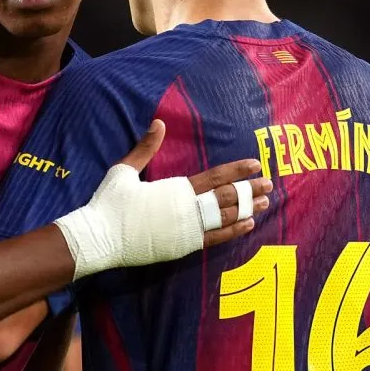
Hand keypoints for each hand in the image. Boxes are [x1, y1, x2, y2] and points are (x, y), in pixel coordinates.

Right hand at [119, 120, 272, 248]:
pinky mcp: (183, 247)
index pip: (215, 177)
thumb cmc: (110, 202)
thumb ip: (145, 147)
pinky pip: (216, 239)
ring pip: (225, 218)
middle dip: (249, 190)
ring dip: (247, 209)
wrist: (100, 237)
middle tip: (269, 185)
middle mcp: (187, 209)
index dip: (237, 170)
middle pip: (226, 197)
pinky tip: (248, 225)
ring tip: (264, 203)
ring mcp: (187, 230)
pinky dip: (234, 231)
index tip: (255, 164)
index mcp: (176, 188)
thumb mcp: (124, 169)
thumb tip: (157, 123)